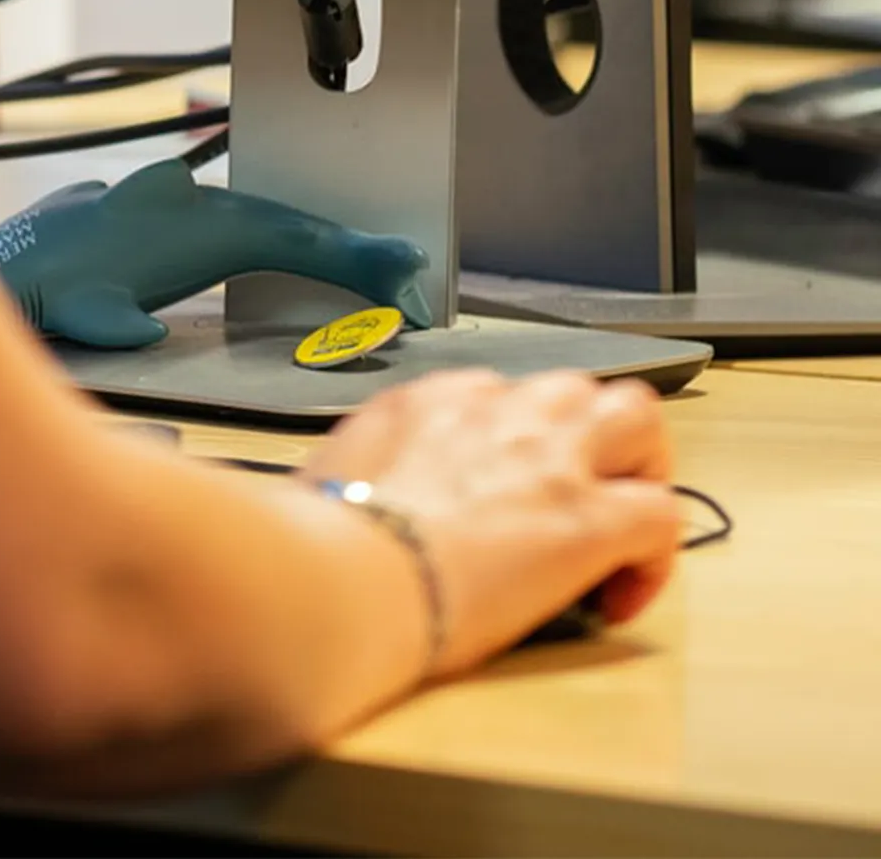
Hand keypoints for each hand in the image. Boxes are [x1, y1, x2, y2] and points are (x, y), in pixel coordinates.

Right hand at [299, 368, 682, 675]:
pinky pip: (663, 517)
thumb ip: (367, 464)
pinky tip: (618, 599)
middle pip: (578, 390)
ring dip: (640, 467)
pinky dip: (653, 560)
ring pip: (640, 418)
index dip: (514, 446)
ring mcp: (551, 459)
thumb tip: (363, 488)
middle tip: (579, 495)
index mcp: (433, 399)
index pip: (499, 396)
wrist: (349, 572)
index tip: (502, 494)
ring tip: (622, 528)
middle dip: (592, 436)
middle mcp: (500, 410)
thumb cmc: (326, 535)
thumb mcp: (335, 469)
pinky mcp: (588, 520)